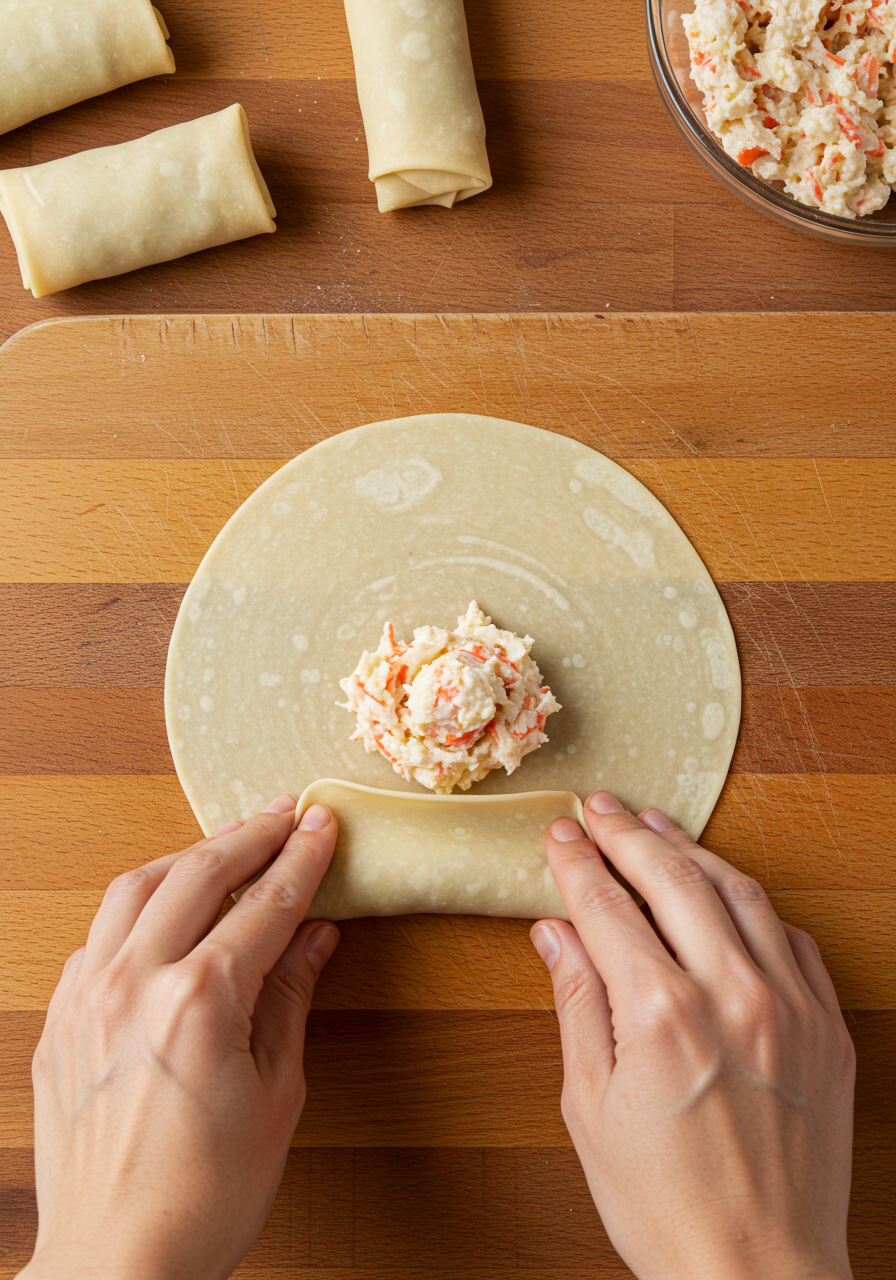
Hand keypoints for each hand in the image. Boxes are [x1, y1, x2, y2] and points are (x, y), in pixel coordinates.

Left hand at [21, 795, 339, 1279]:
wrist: (116, 1265)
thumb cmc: (203, 1199)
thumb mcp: (275, 1096)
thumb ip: (290, 1000)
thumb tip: (315, 938)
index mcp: (198, 1003)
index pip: (265, 904)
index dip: (300, 859)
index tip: (319, 825)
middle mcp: (134, 985)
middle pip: (197, 874)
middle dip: (246, 836)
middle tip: (280, 816)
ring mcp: (87, 998)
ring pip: (134, 888)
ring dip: (185, 857)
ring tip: (223, 846)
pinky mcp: (60, 1021)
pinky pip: (97, 935)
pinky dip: (135, 906)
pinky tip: (162, 913)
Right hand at [531, 792, 854, 1279]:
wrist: (760, 1276)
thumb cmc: (664, 1207)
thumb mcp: (591, 1108)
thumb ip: (576, 1005)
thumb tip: (555, 934)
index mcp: (662, 1015)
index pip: (609, 906)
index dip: (578, 862)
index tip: (560, 835)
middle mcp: (733, 995)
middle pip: (674, 878)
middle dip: (629, 834)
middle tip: (600, 809)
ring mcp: (789, 1007)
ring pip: (740, 892)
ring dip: (692, 851)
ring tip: (656, 827)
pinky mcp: (825, 1028)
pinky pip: (791, 937)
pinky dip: (752, 902)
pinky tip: (727, 892)